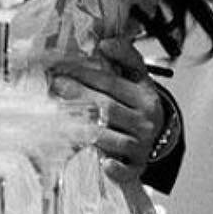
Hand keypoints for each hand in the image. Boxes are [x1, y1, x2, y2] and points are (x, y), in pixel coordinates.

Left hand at [50, 36, 168, 188]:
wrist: (157, 137)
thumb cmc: (136, 104)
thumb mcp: (138, 78)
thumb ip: (126, 57)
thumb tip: (106, 43)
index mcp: (145, 96)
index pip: (112, 83)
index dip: (85, 74)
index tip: (63, 69)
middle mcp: (145, 121)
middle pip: (107, 108)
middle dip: (78, 95)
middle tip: (56, 86)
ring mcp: (141, 146)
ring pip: (112, 137)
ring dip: (86, 130)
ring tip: (60, 119)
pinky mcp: (136, 168)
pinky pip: (126, 170)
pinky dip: (116, 169)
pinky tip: (104, 163)